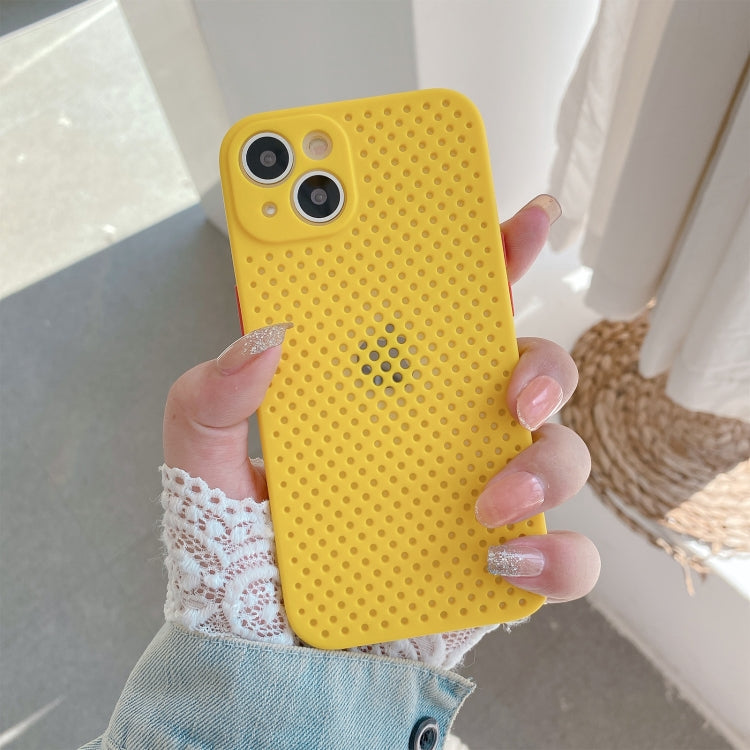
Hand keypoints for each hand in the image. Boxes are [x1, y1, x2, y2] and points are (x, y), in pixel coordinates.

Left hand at [163, 194, 599, 606]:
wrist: (265, 657)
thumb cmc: (239, 558)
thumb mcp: (202, 466)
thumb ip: (208, 399)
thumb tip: (263, 337)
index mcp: (382, 396)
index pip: (442, 314)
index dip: (485, 261)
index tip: (514, 224)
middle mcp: (441, 436)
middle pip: (522, 370)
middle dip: (542, 362)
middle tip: (514, 389)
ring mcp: (477, 495)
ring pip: (559, 452)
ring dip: (545, 465)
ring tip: (485, 502)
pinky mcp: (498, 562)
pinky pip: (564, 554)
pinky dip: (556, 555)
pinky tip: (503, 559)